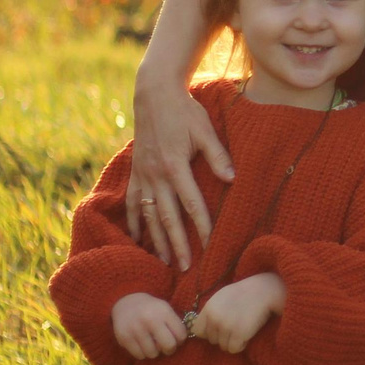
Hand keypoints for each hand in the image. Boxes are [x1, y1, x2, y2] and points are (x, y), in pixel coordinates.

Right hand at [112, 293, 184, 360]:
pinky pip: (139, 355)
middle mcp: (150, 320)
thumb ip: (174, 323)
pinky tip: (142, 345)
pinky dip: (142, 353)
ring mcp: (136, 329)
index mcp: (163, 311)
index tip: (177, 339)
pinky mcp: (124, 338)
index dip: (180, 340)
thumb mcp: (165, 309)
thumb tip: (181, 342)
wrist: (125, 303)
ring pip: (153, 353)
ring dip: (154, 352)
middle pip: (168, 346)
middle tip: (166, 347)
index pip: (180, 334)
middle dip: (170, 349)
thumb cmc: (150, 308)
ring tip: (152, 344)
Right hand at [126, 70, 230, 270]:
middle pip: (168, 217)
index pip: (192, 204)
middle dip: (178, 244)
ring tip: (164, 262)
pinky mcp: (136, 172)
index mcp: (175, 166)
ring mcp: (143, 175)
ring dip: (156, 240)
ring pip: (148, 215)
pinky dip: (134, 223)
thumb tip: (233, 179)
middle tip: (187, 268)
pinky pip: (132, 203)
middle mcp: (156, 175)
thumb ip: (218, 156)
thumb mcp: (205, 130)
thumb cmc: (185, 112)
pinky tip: (137, 240)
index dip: (203, 226)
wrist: (154, 96)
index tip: (212, 245)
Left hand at [192, 272, 284, 352]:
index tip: (219, 329)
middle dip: (223, 337)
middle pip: (212, 340)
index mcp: (208, 308)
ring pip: (223, 346)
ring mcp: (226, 326)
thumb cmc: (245, 293)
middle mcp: (214, 318)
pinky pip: (234, 349)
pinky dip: (242, 345)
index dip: (209, 332)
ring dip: (233, 341)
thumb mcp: (221, 297)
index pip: (198, 332)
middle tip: (236, 326)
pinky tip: (247, 334)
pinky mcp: (239, 334)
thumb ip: (210, 312)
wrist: (264, 290)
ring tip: (243, 328)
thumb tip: (202, 330)